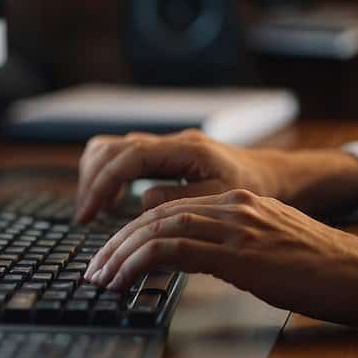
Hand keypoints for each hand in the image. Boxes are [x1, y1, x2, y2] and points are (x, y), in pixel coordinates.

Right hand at [75, 129, 280, 223]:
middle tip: (86, 216)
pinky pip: (124, 158)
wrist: (271, 175)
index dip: (102, 185)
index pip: (128, 158)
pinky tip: (114, 202)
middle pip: (110, 147)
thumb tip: (141, 201)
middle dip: (91, 181)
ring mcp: (166, 146)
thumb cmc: (253, 190)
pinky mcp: (164, 155)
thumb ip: (180, 201)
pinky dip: (109, 176)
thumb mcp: (221, 202)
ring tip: (96, 210)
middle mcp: (171, 142)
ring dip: (96, 177)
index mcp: (186, 150)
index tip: (89, 215)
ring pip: (112, 148)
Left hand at [83, 189, 357, 330]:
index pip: (172, 209)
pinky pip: (175, 250)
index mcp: (242, 202)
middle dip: (118, 243)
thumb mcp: (270, 250)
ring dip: (122, 255)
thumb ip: (234, 246)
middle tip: (95, 269)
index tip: (114, 257)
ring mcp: (237, 225)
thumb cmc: (323, 271)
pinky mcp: (239, 252)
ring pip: (159, 229)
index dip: (135, 232)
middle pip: (157, 214)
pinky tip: (126, 279)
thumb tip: (197, 260)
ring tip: (102, 279)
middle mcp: (235, 205)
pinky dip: (141, 263)